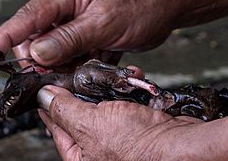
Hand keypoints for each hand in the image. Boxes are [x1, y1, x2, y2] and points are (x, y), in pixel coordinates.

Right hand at [0, 0, 178, 66]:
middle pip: (37, 36)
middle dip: (40, 59)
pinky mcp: (85, 34)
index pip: (27, 16)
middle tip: (48, 76)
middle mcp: (66, 6)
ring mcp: (75, 21)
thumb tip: (37, 53)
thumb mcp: (104, 22)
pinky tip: (87, 67)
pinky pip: (71, 53)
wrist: (166, 4)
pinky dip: (75, 65)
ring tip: (77, 70)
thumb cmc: (141, 2)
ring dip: (61, 64)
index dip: (5, 37)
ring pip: (54, 49)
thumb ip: (69, 38)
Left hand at [38, 85, 203, 160]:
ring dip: (102, 86)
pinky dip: (123, 88)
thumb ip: (65, 110)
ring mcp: (116, 133)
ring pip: (101, 103)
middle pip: (78, 112)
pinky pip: (121, 101)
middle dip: (78, 91)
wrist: (182, 144)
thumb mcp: (91, 125)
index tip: (45, 89)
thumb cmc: (140, 147)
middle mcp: (97, 146)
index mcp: (81, 154)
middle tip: (72, 75)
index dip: (49, 104)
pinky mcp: (133, 121)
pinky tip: (128, 79)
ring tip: (100, 74)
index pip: (56, 125)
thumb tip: (45, 97)